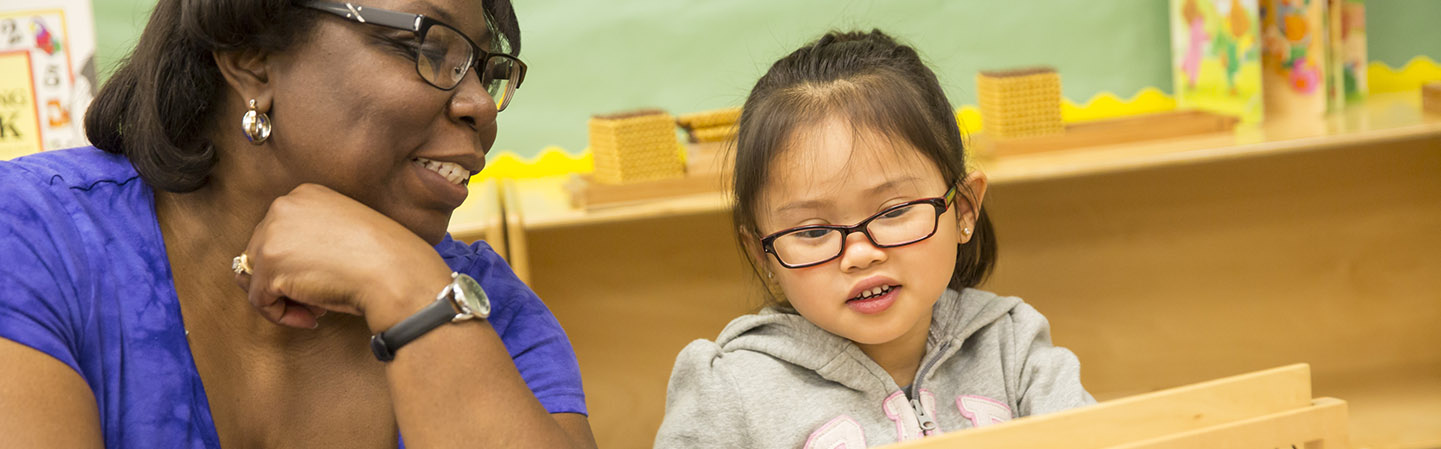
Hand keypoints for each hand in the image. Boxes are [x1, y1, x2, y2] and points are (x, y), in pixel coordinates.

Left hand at [235, 184, 452, 331]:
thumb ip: (312, 240)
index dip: (297, 264)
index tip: (324, 279)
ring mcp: (271, 233)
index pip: (279, 233)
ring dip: (283, 298)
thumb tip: (283, 269)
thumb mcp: (345, 234)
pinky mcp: (267, 264)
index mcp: (305, 194)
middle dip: (286, 281)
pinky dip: (282, 316)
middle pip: (260, 253)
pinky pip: (260, 301)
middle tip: (320, 299)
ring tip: (316, 309)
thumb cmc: (384, 259)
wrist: (396, 272)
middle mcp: (283, 206)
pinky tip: (313, 319)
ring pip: (256, 277)